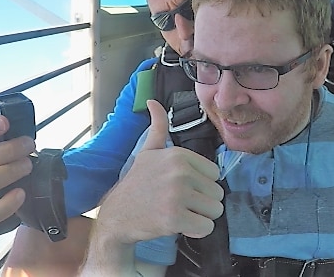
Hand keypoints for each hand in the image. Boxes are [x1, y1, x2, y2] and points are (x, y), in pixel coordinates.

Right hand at [94, 100, 223, 243]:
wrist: (116, 215)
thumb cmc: (137, 183)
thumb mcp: (147, 151)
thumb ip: (158, 127)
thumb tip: (153, 101)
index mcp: (178, 155)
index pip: (215, 174)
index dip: (201, 184)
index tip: (180, 187)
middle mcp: (179, 172)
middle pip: (217, 193)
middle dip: (202, 202)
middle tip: (178, 202)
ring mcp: (176, 195)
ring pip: (214, 211)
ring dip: (199, 217)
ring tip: (178, 212)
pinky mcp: (174, 218)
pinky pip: (206, 228)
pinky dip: (195, 231)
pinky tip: (178, 225)